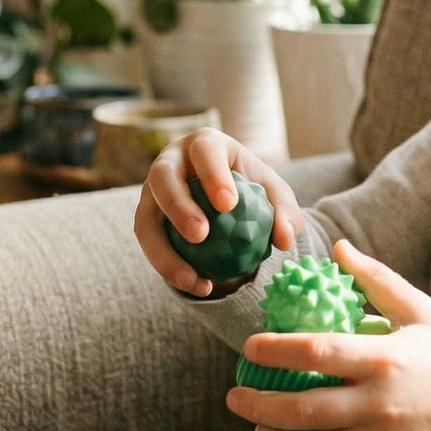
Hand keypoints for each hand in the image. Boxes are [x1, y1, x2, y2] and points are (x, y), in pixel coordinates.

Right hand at [134, 129, 300, 296]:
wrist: (225, 202)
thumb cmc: (250, 191)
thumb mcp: (274, 196)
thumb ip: (284, 213)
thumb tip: (285, 239)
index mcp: (203, 144)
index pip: (204, 151)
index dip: (212, 174)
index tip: (229, 205)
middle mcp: (170, 162)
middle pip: (162, 177)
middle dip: (177, 205)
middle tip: (201, 235)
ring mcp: (151, 191)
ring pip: (145, 218)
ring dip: (163, 250)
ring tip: (192, 278)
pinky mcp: (145, 220)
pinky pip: (149, 247)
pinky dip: (170, 268)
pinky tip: (198, 286)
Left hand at [225, 240, 430, 430]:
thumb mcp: (421, 312)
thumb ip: (376, 281)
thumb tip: (337, 247)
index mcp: (384, 360)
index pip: (315, 353)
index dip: (274, 350)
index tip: (248, 347)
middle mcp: (379, 405)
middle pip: (301, 410)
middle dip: (257, 404)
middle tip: (233, 394)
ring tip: (257, 423)